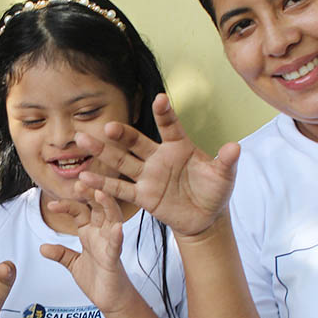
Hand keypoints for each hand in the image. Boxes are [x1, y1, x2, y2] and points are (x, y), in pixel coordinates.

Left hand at [40, 188, 135, 311]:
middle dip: (90, 193)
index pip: (79, 212)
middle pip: (98, 207)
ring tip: (101, 193)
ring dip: (107, 205)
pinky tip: (117, 228)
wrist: (111, 300)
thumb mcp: (73, 264)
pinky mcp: (114, 259)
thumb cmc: (98, 279)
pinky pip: (116, 246)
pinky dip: (117, 236)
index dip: (67, 206)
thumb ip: (60, 254)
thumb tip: (42, 247)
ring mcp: (110, 245)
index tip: (51, 205)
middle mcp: (101, 234)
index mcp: (90, 233)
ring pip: (112, 219)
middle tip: (81, 181)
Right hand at [75, 94, 239, 236]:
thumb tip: (235, 148)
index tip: (159, 98)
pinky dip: (103, 185)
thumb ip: (226, 162)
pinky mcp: (142, 196)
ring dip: (102, 152)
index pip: (170, 126)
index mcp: (179, 146)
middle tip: (108, 126)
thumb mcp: (224, 177)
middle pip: (136, 142)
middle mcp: (159, 157)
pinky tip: (84, 178)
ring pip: (121, 162)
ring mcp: (148, 176)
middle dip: (122, 134)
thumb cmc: (214, 191)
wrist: (205, 218)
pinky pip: (120, 189)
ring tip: (82, 139)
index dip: (164, 113)